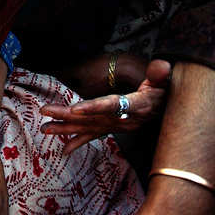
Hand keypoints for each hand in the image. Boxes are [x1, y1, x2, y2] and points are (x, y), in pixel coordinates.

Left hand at [40, 59, 170, 154]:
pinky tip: (64, 149)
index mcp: (136, 106)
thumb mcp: (166, 82)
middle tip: (45, 111)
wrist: (170, 111)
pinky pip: (94, 136)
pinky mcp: (113, 129)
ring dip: (66, 128)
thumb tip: (160, 65)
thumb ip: (160, 74)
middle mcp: (124, 120)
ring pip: (89, 127)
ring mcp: (117, 127)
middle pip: (93, 118)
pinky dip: (79, 141)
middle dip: (68, 115)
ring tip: (45, 129)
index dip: (94, 108)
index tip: (76, 109)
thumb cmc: (165, 93)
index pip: (113, 106)